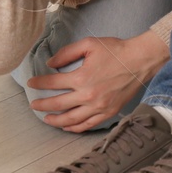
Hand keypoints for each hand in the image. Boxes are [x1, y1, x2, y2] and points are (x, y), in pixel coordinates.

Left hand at [26, 33, 169, 132]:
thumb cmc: (115, 50)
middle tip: (33, 104)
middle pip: (58, 105)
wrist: (140, 61)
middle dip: (42, 105)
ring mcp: (98, 107)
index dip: (39, 83)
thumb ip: (67, 53)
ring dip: (55, 121)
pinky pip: (87, 125)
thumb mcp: (89, 44)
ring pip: (71, 120)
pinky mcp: (108, 113)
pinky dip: (75, 128)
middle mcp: (88, 96)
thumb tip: (50, 63)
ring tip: (46, 118)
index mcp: (82, 78)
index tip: (32, 83)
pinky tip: (67, 127)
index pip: (53, 83)